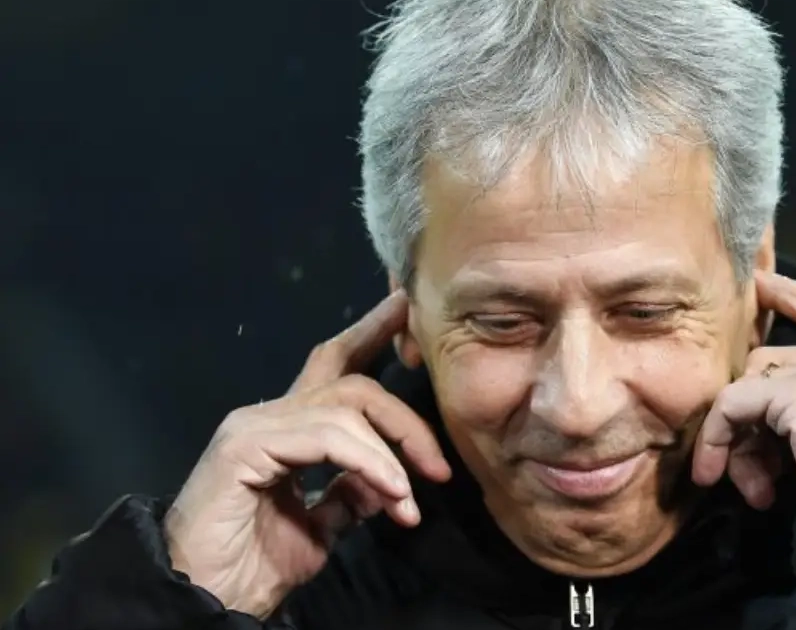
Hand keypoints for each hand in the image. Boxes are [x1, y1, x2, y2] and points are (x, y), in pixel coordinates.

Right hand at [163, 291, 450, 618]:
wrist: (205, 599)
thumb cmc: (252, 567)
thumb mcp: (320, 526)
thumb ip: (352, 494)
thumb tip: (393, 482)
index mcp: (288, 431)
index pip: (334, 367)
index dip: (371, 334)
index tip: (408, 312)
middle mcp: (269, 416)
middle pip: (351, 383)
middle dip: (405, 417)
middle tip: (440, 466)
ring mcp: (253, 426)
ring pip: (345, 408)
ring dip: (392, 455)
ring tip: (411, 500)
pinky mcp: (244, 445)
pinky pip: (326, 437)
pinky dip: (369, 463)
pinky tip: (392, 492)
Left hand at [692, 270, 795, 500]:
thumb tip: (762, 427)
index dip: (795, 296)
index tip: (762, 285)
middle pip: (774, 359)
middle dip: (749, 405)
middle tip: (737, 461)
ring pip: (751, 386)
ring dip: (738, 439)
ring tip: (749, 487)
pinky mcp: (795, 393)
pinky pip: (733, 405)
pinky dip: (717, 436)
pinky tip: (716, 470)